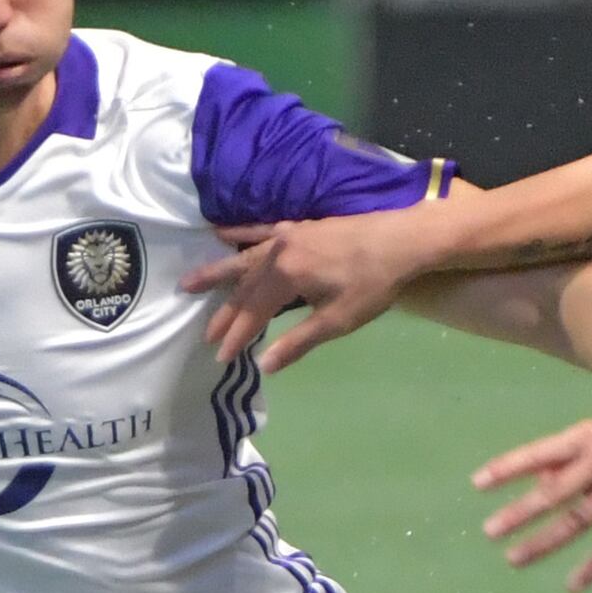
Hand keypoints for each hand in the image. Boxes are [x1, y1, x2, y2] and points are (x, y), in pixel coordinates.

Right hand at [186, 212, 426, 373]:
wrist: (402, 240)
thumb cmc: (373, 284)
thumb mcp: (338, 320)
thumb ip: (298, 342)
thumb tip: (263, 365)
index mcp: (286, 276)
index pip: (253, 312)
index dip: (236, 336)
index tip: (220, 357)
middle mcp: (279, 252)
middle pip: (244, 287)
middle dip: (225, 313)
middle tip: (205, 334)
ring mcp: (287, 235)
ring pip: (245, 259)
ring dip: (218, 273)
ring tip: (189, 283)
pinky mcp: (299, 227)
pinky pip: (260, 230)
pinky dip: (240, 233)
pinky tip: (221, 233)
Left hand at [474, 414, 591, 592]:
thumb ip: (569, 459)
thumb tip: (534, 486)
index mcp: (591, 436)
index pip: (540, 453)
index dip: (508, 468)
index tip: (477, 484)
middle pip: (555, 492)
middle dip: (520, 513)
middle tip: (489, 531)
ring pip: (578, 521)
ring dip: (544, 542)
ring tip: (513, 559)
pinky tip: (571, 587)